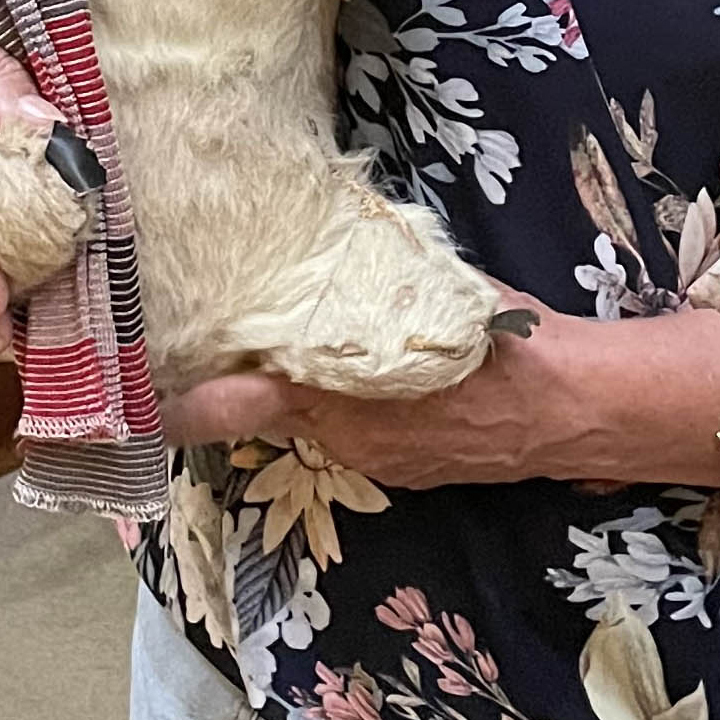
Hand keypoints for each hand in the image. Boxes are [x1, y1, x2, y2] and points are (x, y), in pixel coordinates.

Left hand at [159, 291, 719, 489]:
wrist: (572, 410)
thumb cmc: (504, 341)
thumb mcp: (424, 295)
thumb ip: (366, 284)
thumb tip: (317, 248)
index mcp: (335, 399)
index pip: (231, 409)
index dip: (185, 400)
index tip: (147, 383)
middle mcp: (342, 442)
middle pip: (267, 411)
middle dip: (248, 376)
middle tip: (229, 322)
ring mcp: (374, 464)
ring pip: (312, 421)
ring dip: (300, 389)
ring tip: (296, 334)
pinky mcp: (403, 471)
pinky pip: (353, 433)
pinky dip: (345, 404)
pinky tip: (368, 368)